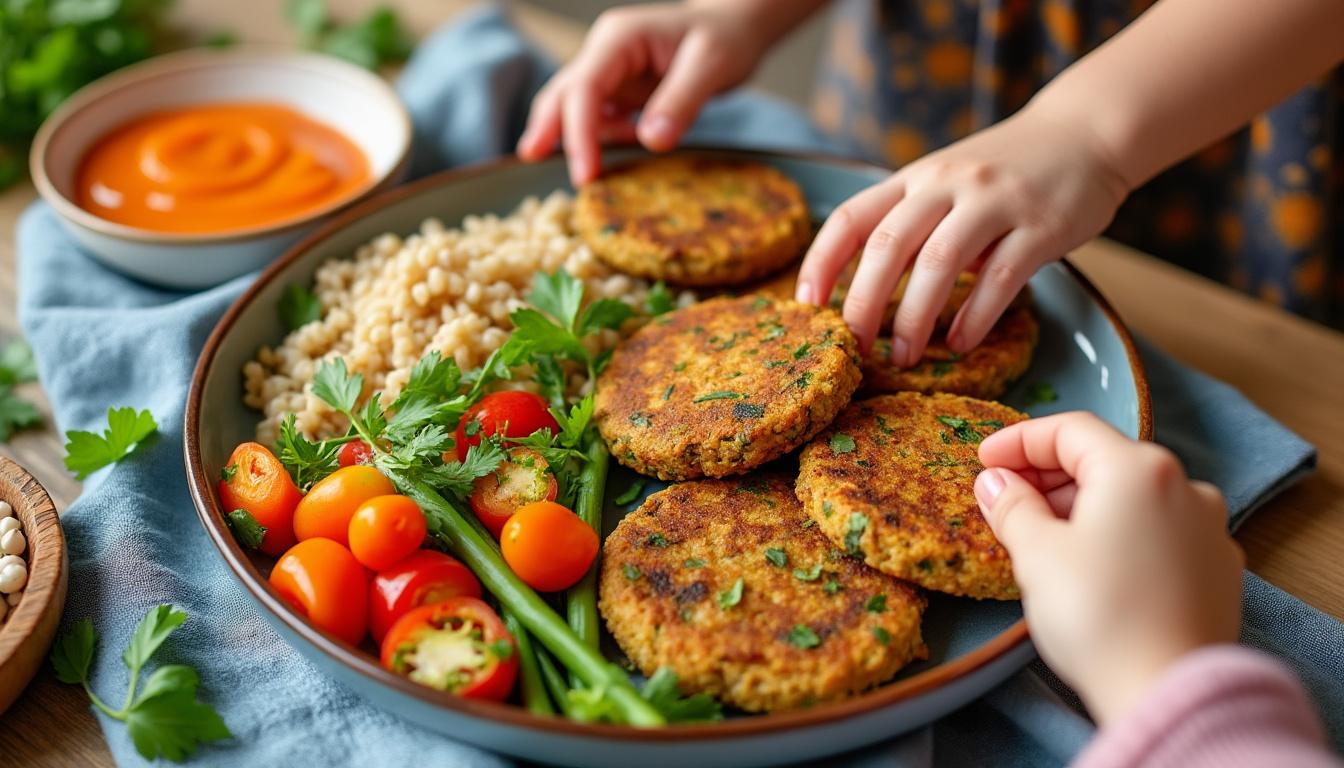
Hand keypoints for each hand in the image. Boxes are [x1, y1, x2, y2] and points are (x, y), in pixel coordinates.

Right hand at [516, 3, 771, 186]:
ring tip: (593, 171)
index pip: (585, 87)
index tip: (585, 174)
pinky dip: (600, 140)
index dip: (579, 132)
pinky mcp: (619, 91)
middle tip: (538, 167)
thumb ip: (680, 102)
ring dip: (575, 140)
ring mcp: (610, 72)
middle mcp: (606, 53)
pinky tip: (626, 147)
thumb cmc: (725, 38)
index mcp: (621, 38)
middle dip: (549, 132)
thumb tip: (651, 141)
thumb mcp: (711, 65)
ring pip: (574, 108)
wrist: (734, 29)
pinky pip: (597, 119)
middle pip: (562, 94)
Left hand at [795, 104, 1129, 364]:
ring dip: (914, 317)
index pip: (851, 218)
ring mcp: (995, 202)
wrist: (1086, 132)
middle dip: (863, 302)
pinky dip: (974, 316)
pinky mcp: (1040, 225)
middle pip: (888, 245)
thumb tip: (867, 292)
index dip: (821, 262)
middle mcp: (947, 184)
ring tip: (903, 356)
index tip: (805, 305)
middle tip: (854, 347)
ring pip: (938, 263)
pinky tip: (960, 344)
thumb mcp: (947, 183)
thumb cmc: (1006, 171)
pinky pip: (1000, 278)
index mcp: (914, 177)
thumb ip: (912, 224)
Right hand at [974, 412, 1243, 724]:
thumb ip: (1013, 506)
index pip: (1070, 431)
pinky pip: (1159, 532)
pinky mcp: (1219, 568)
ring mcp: (1209, 528)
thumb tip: (997, 482)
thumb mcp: (1037, 554)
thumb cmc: (1098, 614)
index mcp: (1138, 469)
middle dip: (1051, 475)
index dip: (1019, 440)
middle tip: (1007, 497)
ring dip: (1084, 505)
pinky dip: (1120, 533)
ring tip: (1044, 535)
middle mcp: (1185, 486)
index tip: (984, 459)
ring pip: (1134, 497)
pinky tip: (1093, 564)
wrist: (1168, 691)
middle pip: (1106, 460)